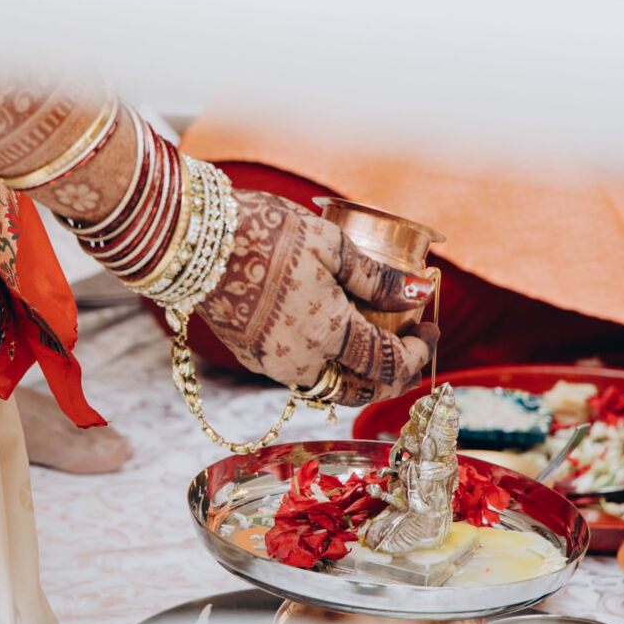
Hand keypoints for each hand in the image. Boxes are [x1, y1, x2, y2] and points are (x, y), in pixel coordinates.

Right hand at [195, 191, 438, 406]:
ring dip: (358, 373)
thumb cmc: (263, 231)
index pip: (387, 364)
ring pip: (328, 387)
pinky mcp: (249, 356)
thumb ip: (379, 278)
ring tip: (373, 337)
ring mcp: (271, 364)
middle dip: (392, 376)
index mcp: (326, 333)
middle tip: (409, 346)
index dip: (418, 353)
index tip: (431, 330)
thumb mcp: (331, 245)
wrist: (193, 240)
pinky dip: (325, 363)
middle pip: (360, 391)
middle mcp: (300, 361)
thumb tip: (420, 294)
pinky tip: (330, 331)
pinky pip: (300, 372)